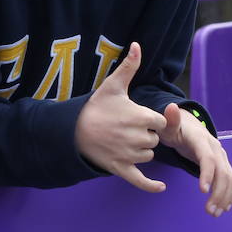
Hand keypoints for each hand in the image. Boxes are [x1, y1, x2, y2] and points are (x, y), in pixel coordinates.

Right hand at [74, 43, 167, 192]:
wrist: (70, 129)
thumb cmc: (95, 106)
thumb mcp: (112, 85)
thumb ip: (129, 67)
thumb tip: (138, 44)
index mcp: (140, 116)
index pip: (161, 122)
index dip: (151, 120)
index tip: (135, 116)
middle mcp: (137, 136)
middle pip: (155, 140)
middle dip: (144, 135)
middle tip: (123, 128)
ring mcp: (129, 154)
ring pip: (148, 156)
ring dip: (140, 151)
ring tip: (120, 141)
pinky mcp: (120, 168)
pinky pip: (141, 180)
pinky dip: (151, 185)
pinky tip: (160, 187)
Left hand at [160, 103, 231, 215]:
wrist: (186, 127)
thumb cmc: (173, 129)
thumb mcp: (167, 126)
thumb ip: (169, 120)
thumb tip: (171, 107)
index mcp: (202, 141)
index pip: (208, 159)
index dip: (207, 174)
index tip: (202, 190)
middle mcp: (216, 149)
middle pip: (223, 173)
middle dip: (218, 193)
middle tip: (208, 210)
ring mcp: (222, 158)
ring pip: (230, 180)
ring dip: (225, 197)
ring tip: (214, 213)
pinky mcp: (223, 165)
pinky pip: (231, 182)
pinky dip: (229, 195)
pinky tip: (222, 208)